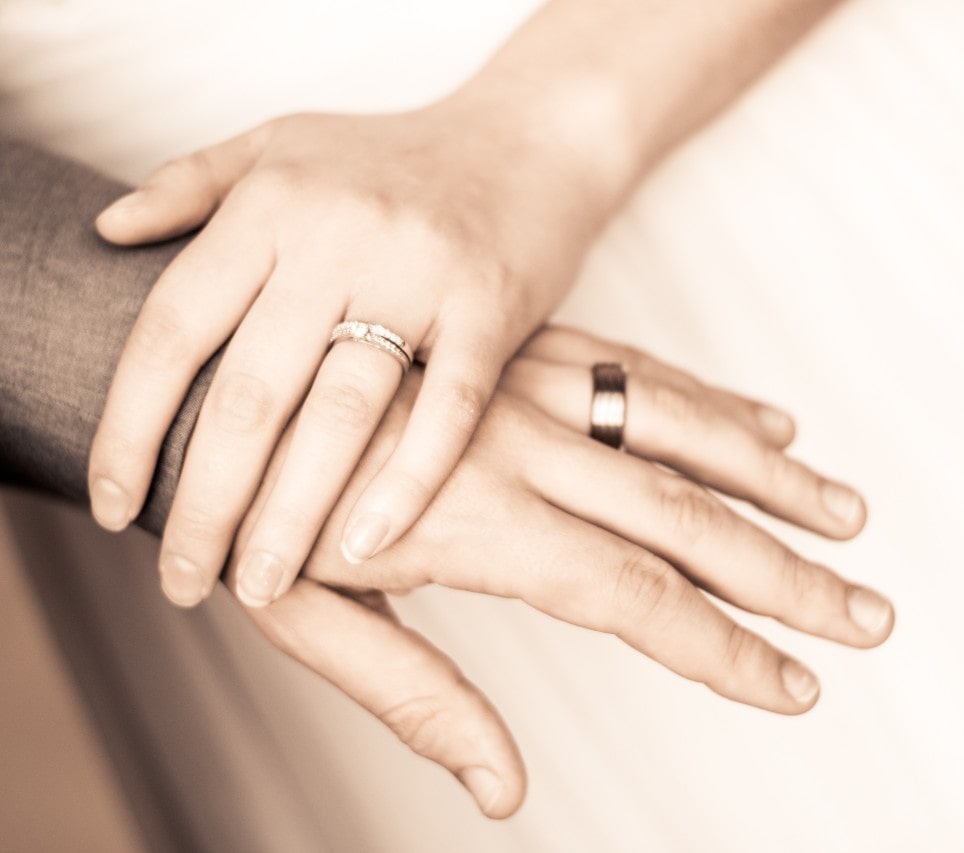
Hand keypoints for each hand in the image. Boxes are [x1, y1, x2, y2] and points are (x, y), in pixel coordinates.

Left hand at [88, 99, 611, 608]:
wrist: (531, 139)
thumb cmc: (398, 155)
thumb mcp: (282, 143)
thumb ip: (191, 182)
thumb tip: (107, 230)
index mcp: (272, 204)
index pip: (175, 328)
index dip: (130, 425)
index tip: (112, 504)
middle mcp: (339, 238)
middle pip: (250, 393)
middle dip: (207, 502)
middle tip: (182, 580)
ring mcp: (420, 274)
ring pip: (342, 415)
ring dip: (294, 514)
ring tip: (262, 584)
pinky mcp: (491, 309)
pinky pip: (448, 411)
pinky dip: (407, 483)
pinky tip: (367, 545)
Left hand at [230, 327, 892, 816]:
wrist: (208, 370)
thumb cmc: (246, 507)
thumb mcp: (304, 622)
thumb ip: (414, 698)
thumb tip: (505, 790)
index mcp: (480, 522)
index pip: (636, 599)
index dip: (722, 653)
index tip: (794, 689)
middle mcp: (523, 446)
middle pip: (685, 519)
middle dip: (786, 575)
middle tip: (868, 615)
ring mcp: (529, 387)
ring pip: (681, 432)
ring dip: (773, 481)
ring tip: (849, 517)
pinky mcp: (524, 347)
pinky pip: (639, 371)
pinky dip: (713, 404)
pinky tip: (771, 425)